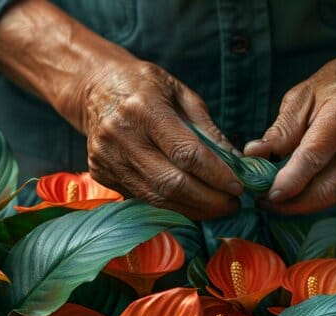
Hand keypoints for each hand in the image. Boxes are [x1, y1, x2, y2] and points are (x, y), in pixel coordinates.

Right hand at [76, 60, 242, 219]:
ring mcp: (107, 158)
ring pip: (157, 198)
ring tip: (218, 207)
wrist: (96, 87)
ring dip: (193, 208)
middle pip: (171, 183)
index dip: (216, 174)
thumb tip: (236, 162)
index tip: (239, 186)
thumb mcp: (180, 93)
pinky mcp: (101, 174)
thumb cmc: (145, 86)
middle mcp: (121, 136)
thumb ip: (207, 128)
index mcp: (143, 108)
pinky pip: (143, 198)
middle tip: (233, 204)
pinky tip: (191, 203)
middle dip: (208, 200)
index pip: (185, 153)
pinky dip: (172, 205)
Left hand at [245, 50, 335, 213]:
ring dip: (303, 205)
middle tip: (265, 202)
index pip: (313, 157)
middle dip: (292, 203)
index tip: (266, 194)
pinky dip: (319, 199)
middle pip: (326, 187)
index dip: (289, 181)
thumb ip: (281, 129)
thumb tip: (254, 155)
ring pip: (334, 196)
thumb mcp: (303, 95)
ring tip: (278, 201)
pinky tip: (301, 193)